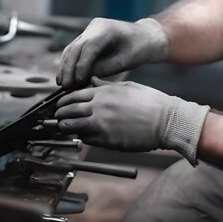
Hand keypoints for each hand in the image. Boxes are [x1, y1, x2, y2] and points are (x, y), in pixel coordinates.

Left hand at [54, 77, 209, 164]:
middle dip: (60, 115)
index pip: (73, 96)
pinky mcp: (108, 141)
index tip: (60, 105)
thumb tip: (92, 80)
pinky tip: (82, 136)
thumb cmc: (150, 102)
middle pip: (69, 112)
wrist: (166, 121)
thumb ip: (105, 85)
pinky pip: (87, 139)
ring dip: (66, 128)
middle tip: (56, 117)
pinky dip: (82, 137)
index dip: (63, 102)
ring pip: (73, 127)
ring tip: (62, 128)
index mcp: (103, 93)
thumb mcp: (126, 86)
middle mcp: (99, 108)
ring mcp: (102, 126)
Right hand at [56, 18, 168, 88]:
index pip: (88, 47)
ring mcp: (89, 30)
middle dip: (68, 68)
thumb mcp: (125, 61)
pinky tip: (66, 77)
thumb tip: (83, 78)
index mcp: (106, 29)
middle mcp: (94, 27)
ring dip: (65, 66)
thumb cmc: (139, 48)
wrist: (145, 37)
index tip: (77, 82)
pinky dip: (69, 63)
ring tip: (61, 84)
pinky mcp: (87, 37)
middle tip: (65, 86)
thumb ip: (104, 68)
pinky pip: (74, 50)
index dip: (81, 65)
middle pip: (75, 47)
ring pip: (71, 48)